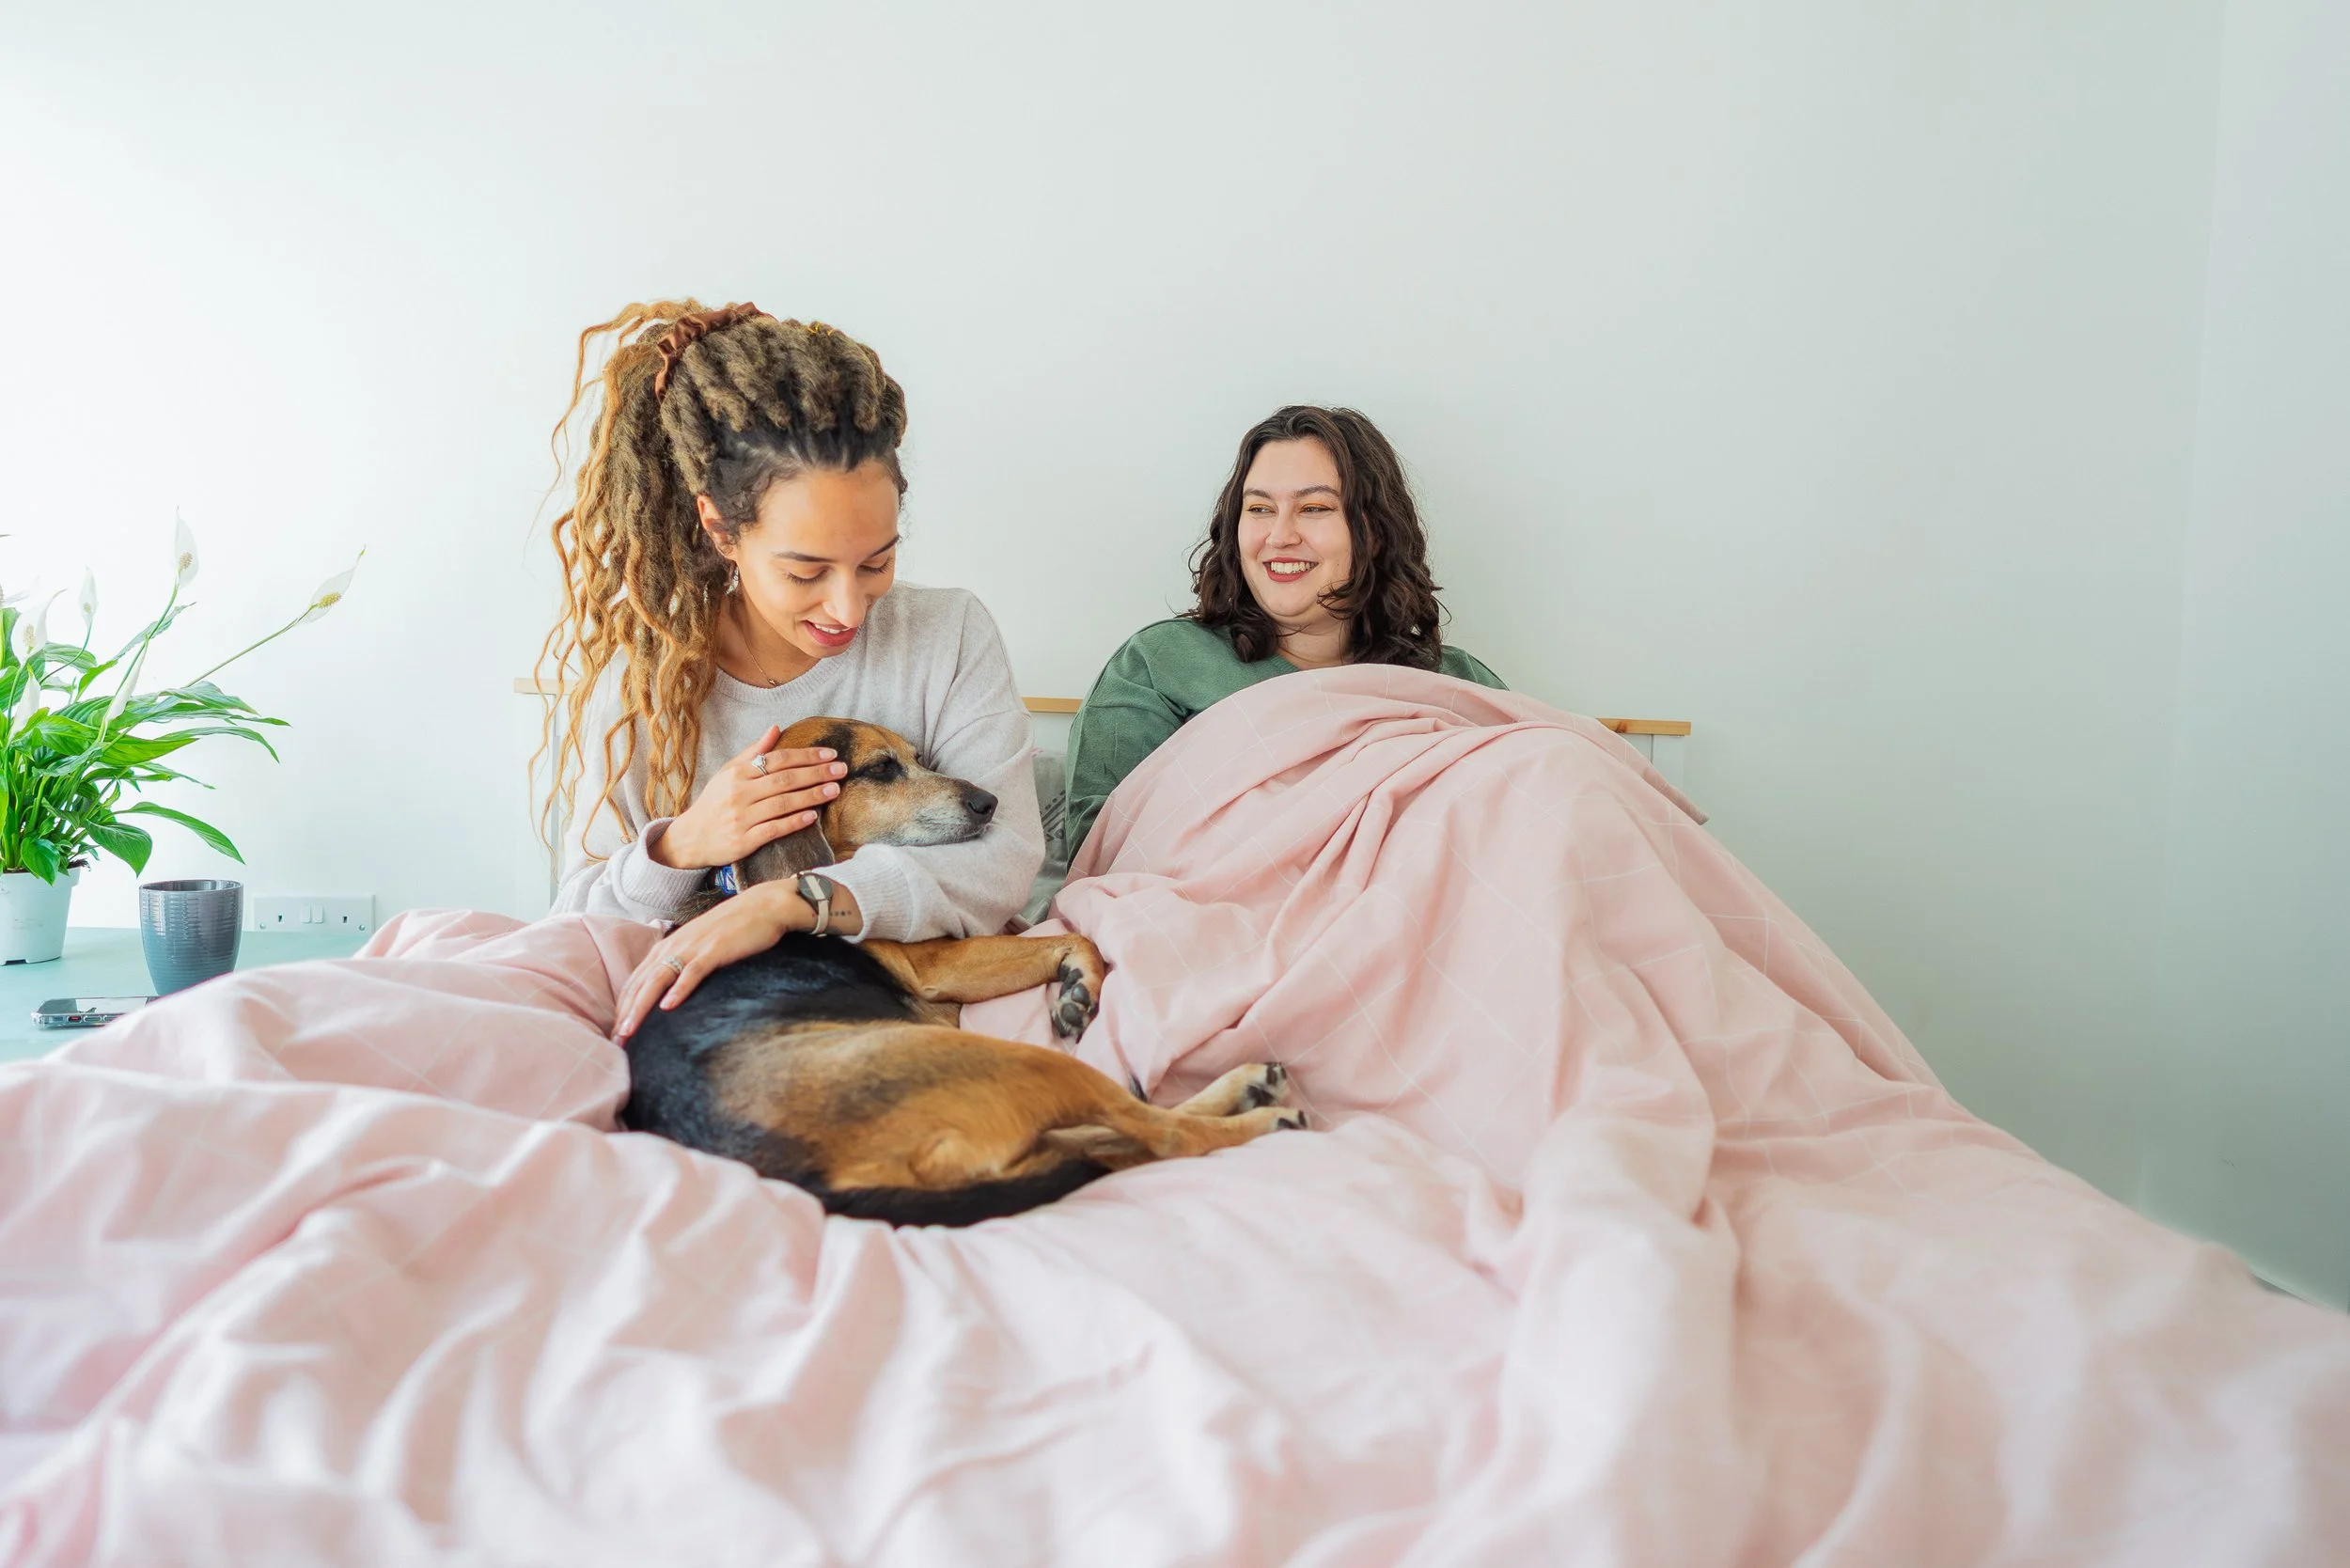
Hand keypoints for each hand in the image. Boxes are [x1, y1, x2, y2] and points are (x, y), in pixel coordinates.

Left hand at [613, 883, 809, 1040]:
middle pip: (640, 984)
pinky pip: (692, 972)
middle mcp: (673, 946)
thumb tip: (669, 991)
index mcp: (667, 947)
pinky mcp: (714, 950)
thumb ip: (681, 963)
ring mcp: (693, 947)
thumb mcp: (698, 946)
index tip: (616, 1032)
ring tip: (629, 1030)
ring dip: (641, 1007)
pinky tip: (668, 1007)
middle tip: (616, 1041)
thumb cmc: (732, 929)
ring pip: (657, 980)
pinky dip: (678, 990)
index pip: (636, 981)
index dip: (622, 1007)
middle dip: (624, 1013)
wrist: (763, 906)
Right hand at [652, 725, 846, 869]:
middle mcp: (739, 794)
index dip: (806, 756)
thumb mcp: (728, 773)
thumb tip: (776, 728)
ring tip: (835, 790)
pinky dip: (794, 822)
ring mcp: (741, 818)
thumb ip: (754, 752)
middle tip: (841, 769)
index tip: (830, 753)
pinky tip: (813, 817)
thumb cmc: (714, 802)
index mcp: (737, 774)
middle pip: (785, 780)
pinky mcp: (744, 841)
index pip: (778, 760)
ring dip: (812, 796)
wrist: (690, 838)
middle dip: (816, 773)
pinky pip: (774, 829)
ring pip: (783, 804)